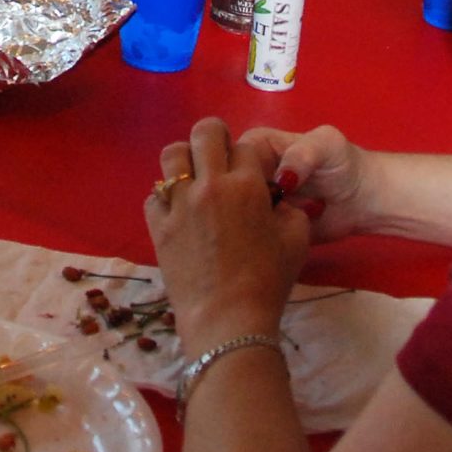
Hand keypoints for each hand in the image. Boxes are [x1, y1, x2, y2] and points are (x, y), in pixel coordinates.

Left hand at [144, 118, 310, 345]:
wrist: (227, 318)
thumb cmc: (268, 282)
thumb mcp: (297, 240)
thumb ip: (289, 208)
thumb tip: (275, 197)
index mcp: (246, 186)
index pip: (247, 146)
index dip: (252, 158)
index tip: (253, 172)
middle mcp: (209, 185)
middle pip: (206, 132)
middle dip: (216, 137)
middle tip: (220, 156)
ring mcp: (179, 203)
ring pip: (172, 154)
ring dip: (185, 159)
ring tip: (194, 177)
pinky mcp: (157, 225)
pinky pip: (154, 194)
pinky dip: (166, 197)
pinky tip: (178, 211)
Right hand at [234, 124, 371, 242]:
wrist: (363, 200)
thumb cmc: (342, 164)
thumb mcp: (327, 145)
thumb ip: (303, 153)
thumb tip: (282, 178)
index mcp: (255, 145)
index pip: (229, 157)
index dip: (235, 174)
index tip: (254, 192)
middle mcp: (248, 173)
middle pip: (226, 188)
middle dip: (239, 203)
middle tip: (269, 216)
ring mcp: (254, 203)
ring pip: (234, 214)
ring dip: (248, 225)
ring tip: (274, 230)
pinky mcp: (264, 229)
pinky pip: (251, 236)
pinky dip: (259, 241)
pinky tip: (273, 243)